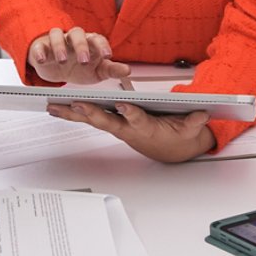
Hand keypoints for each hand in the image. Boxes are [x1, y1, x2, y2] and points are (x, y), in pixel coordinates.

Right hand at [28, 27, 130, 84]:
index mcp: (89, 43)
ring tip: (62, 60)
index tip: (107, 55)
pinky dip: (40, 51)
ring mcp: (56, 41)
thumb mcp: (96, 71)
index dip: (102, 45)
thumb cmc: (79, 67)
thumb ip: (111, 70)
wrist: (56, 69)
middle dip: (81, 46)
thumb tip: (127, 70)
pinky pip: (39, 45)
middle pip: (77, 33)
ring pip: (57, 34)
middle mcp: (72, 39)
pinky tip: (42, 59)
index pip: (97, 39)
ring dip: (60, 46)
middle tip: (83, 61)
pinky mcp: (41, 47)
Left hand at [48, 101, 214, 161]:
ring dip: (73, 113)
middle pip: (108, 121)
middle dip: (91, 113)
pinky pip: (90, 117)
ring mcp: (118, 127)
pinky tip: (57, 108)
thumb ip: (194, 123)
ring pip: (93, 119)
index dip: (131, 114)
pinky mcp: (112, 124)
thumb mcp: (191, 130)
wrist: (172, 150)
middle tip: (76, 104)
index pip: (139, 120)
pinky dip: (74, 113)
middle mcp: (128, 129)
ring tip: (53, 106)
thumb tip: (202, 113)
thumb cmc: (178, 137)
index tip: (124, 106)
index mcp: (148, 129)